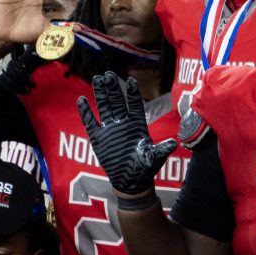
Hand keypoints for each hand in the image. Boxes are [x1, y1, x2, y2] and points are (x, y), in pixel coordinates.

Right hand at [78, 71, 176, 200]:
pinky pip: (90, 122)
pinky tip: (81, 100)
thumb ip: (161, 149)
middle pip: (117, 102)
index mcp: (138, 125)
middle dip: (113, 88)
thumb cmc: (144, 168)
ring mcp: (110, 129)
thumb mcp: (154, 158)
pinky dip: (86, 112)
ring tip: (97, 79)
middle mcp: (123, 124)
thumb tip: (174, 143)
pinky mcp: (98, 138)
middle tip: (108, 74)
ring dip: (100, 94)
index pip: (135, 105)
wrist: (130, 181)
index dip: (132, 93)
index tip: (130, 80)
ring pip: (104, 107)